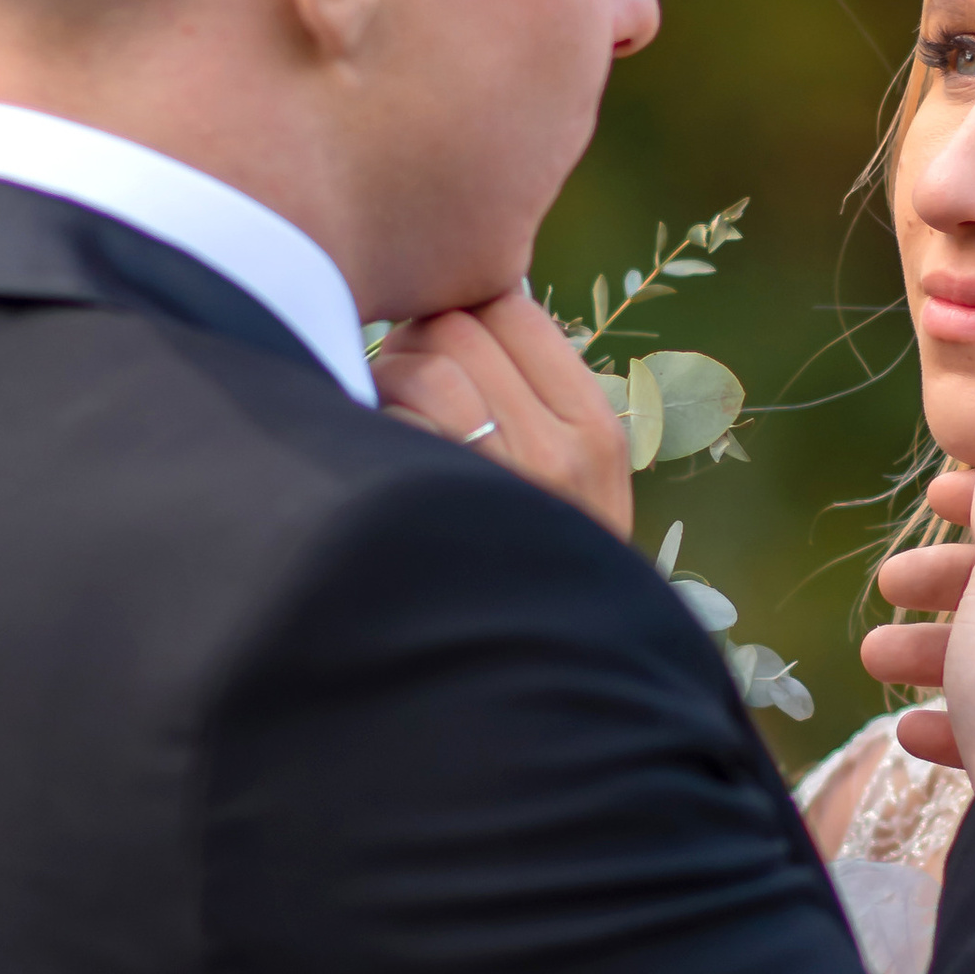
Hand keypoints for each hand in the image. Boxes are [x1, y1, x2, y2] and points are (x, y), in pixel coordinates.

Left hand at [371, 287, 634, 537]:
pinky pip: (397, 426)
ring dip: (389, 379)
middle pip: (462, 331)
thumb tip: (474, 315)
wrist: (552, 662)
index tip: (445, 341)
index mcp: (595, 428)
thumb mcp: (585, 482)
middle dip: (417, 340)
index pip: (516, 312)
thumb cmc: (551, 553)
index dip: (468, 313)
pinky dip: (378, 426)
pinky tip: (384, 450)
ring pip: (428, 370)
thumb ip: (549, 406)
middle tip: (400, 370)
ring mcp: (502, 480)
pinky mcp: (445, 505)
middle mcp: (558, 449)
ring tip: (385, 404)